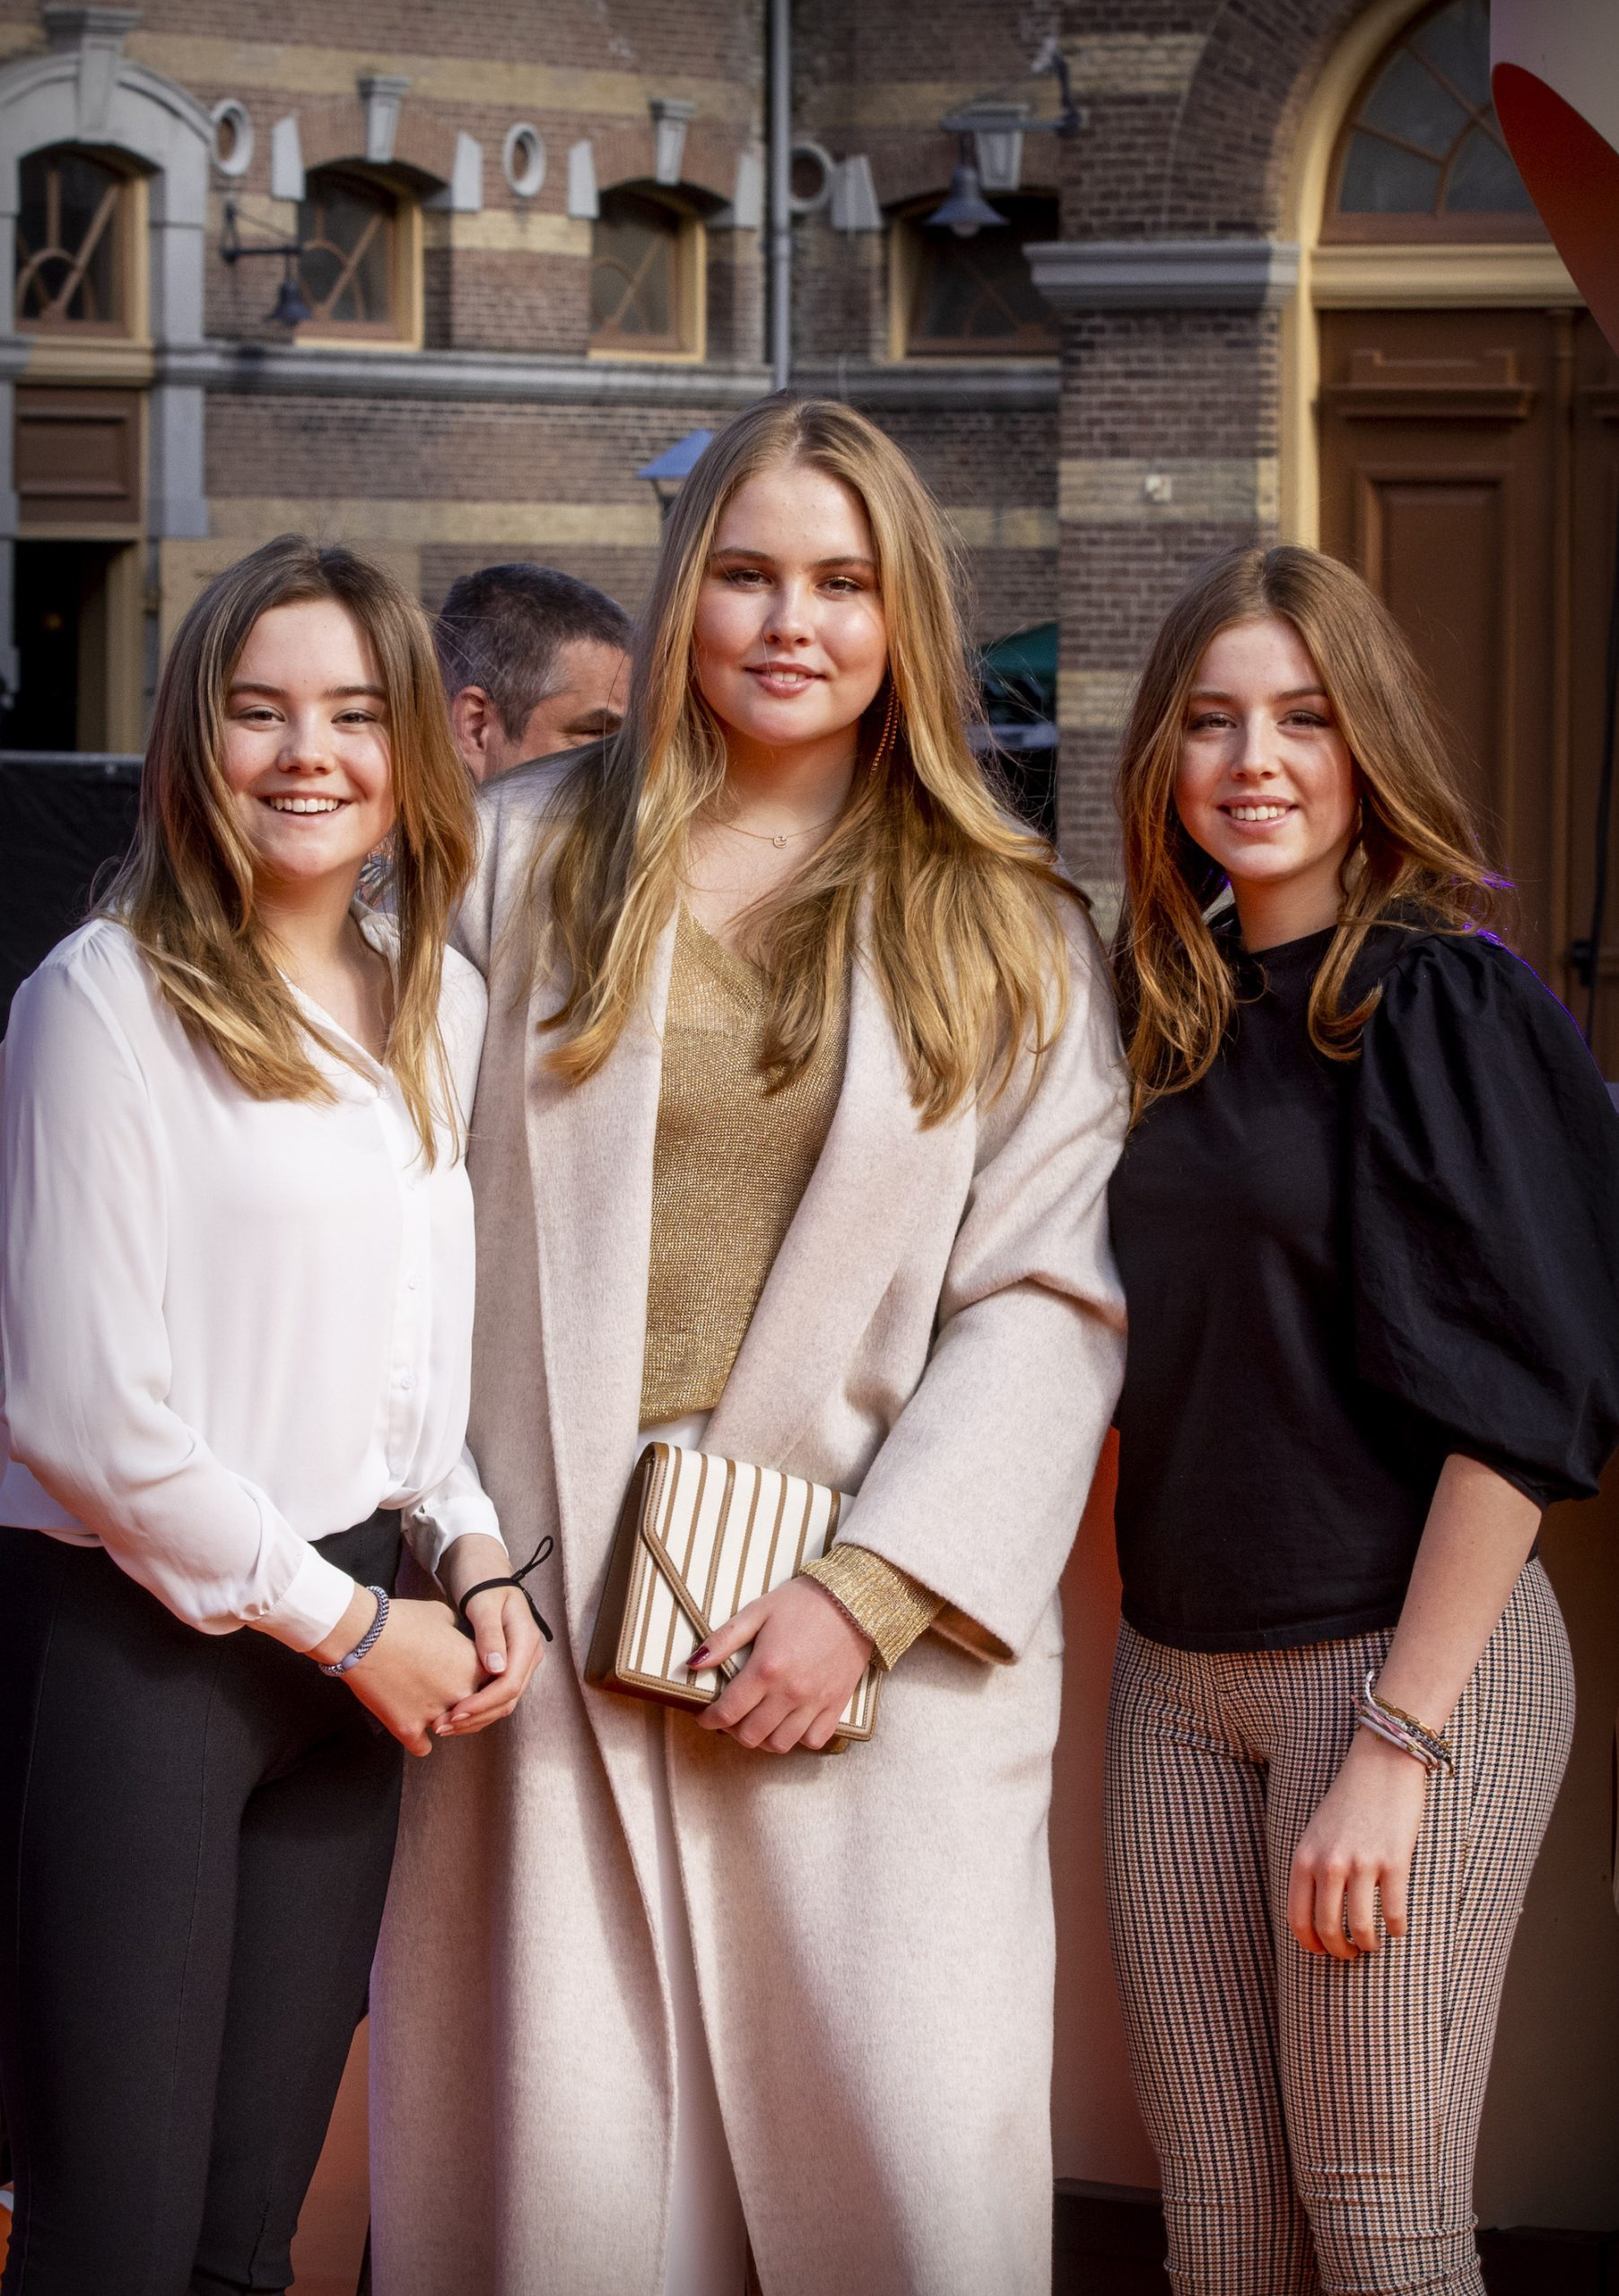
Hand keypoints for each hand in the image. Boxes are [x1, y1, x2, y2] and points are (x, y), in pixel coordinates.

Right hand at [331, 1594, 481, 1757]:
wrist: (363, 1635)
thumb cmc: (402, 1619)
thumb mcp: (442, 1615)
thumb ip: (458, 1631)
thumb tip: (457, 1636)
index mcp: (475, 1666)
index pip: (492, 1684)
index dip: (478, 1679)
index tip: (463, 1674)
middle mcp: (462, 1693)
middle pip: (474, 1710)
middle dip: (462, 1702)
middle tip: (441, 1689)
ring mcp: (436, 1714)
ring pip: (450, 1729)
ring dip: (442, 1720)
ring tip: (425, 1705)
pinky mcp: (408, 1728)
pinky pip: (422, 1747)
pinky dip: (417, 1738)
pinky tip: (412, 1727)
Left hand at [430, 1530, 546, 1739]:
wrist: (483, 1567)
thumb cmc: (481, 1578)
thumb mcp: (484, 1602)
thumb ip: (490, 1633)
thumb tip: (497, 1669)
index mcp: (526, 1639)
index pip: (510, 1684)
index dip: (483, 1703)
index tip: (454, 1712)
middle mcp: (528, 1654)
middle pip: (508, 1699)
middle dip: (476, 1716)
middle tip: (442, 1725)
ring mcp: (519, 1660)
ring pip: (503, 1701)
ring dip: (475, 1717)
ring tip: (443, 1724)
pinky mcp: (507, 1664)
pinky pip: (496, 1694)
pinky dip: (476, 1707)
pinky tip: (453, 1713)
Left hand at [693, 1577, 872, 1754]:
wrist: (853, 1600)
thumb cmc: (802, 1603)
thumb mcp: (757, 1611)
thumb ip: (723, 1639)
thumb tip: (693, 1663)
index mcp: (766, 1668)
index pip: (728, 1712)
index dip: (709, 1719)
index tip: (705, 1716)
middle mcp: (790, 1692)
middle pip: (751, 1735)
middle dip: (732, 1731)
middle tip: (731, 1717)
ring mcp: (815, 1702)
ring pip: (780, 1744)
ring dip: (763, 1738)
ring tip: (758, 1721)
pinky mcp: (836, 1705)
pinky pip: (814, 1740)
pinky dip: (798, 1738)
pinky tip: (790, 1722)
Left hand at [1287, 1727, 1430, 1959]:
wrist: (1381, 1763)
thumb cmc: (1349, 1800)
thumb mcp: (1316, 1832)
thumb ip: (1312, 1868)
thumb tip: (1315, 1914)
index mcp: (1304, 1857)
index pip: (1298, 1919)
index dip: (1311, 1945)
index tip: (1324, 1951)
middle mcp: (1328, 1863)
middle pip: (1328, 1929)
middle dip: (1340, 1951)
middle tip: (1352, 1953)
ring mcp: (1362, 1863)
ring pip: (1361, 1928)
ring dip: (1368, 1944)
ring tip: (1373, 1943)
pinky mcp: (1394, 1861)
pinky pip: (1394, 1913)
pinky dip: (1397, 1929)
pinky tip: (1398, 1927)